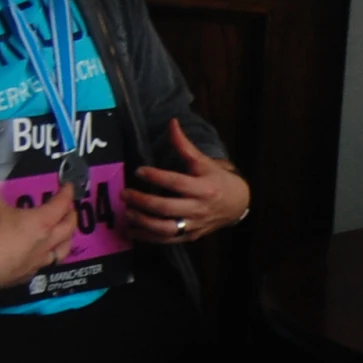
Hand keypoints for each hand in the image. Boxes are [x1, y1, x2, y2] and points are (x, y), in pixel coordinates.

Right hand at [0, 167, 76, 292]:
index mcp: (42, 222)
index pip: (61, 205)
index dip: (67, 194)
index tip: (69, 187)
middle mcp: (47, 241)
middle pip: (69, 227)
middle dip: (71, 216)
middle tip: (69, 209)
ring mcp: (41, 260)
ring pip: (64, 249)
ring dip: (67, 239)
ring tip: (65, 234)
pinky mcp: (31, 274)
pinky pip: (47, 263)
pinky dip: (49, 256)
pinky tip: (43, 255)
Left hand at [122, 120, 250, 244]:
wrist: (238, 205)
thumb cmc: (219, 180)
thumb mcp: (204, 162)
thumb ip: (185, 145)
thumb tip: (171, 122)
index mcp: (204, 188)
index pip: (176, 183)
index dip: (156, 177)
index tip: (139, 171)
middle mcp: (198, 209)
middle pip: (167, 208)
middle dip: (143, 201)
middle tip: (125, 194)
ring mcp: (193, 225)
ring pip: (165, 228)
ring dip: (142, 222)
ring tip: (127, 213)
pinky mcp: (189, 237)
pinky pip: (166, 240)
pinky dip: (147, 237)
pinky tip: (132, 231)